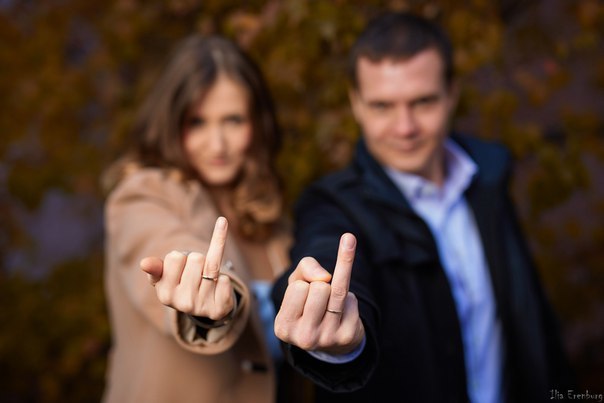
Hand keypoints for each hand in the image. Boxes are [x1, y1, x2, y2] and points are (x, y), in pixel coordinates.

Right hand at [140, 216, 234, 320]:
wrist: (201, 305)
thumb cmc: (181, 283)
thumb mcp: (165, 275)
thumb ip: (155, 267)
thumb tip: (144, 263)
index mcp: (165, 294)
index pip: (175, 257)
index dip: (180, 258)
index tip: (179, 268)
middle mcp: (183, 303)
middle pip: (196, 258)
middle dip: (197, 261)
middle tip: (195, 274)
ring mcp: (202, 307)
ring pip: (213, 266)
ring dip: (210, 268)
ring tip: (205, 280)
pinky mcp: (220, 309)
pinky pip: (226, 280)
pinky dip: (224, 279)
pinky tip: (217, 289)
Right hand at [274, 233, 364, 355]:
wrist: (329, 337)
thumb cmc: (308, 302)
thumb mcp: (298, 281)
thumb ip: (306, 267)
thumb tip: (325, 276)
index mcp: (284, 326)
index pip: (299, 287)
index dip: (304, 285)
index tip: (304, 297)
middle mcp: (304, 337)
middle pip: (321, 288)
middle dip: (321, 286)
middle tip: (319, 301)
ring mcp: (327, 339)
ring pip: (338, 292)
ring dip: (336, 288)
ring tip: (331, 298)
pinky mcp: (347, 336)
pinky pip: (352, 300)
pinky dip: (349, 300)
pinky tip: (342, 314)